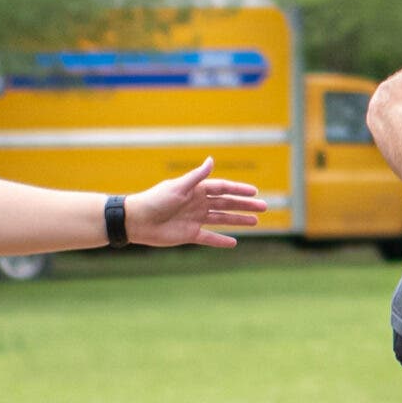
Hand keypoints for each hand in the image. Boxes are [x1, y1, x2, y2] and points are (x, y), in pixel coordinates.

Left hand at [126, 158, 268, 247]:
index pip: (223, 188)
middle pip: (227, 204)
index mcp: (196, 190)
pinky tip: (233, 242)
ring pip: (222, 219)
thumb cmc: (155, 200)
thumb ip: (197, 176)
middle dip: (245, 205)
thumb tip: (212, 160)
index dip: (239, 189)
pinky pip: (209, 237)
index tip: (255, 192)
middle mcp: (198, 203)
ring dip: (238, 220)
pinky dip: (220, 240)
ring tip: (255, 221)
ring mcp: (195, 219)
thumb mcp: (178, 187)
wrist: (137, 221)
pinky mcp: (189, 234)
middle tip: (264, 207)